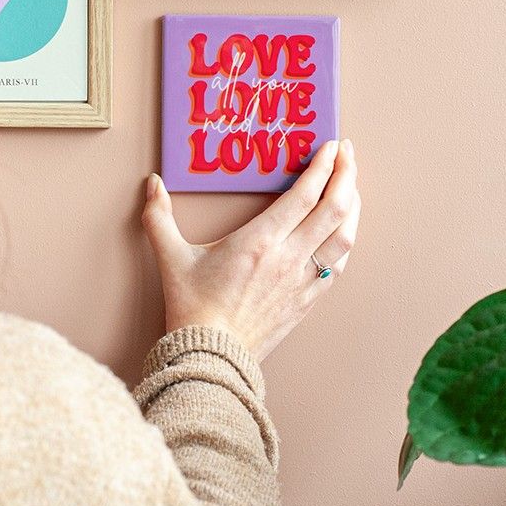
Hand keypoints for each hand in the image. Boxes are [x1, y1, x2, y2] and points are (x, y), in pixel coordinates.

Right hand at [141, 139, 360, 360]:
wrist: (211, 360)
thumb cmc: (193, 309)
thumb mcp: (171, 259)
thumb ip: (159, 217)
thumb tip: (152, 184)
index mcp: (260, 242)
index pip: (304, 195)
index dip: (323, 167)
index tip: (330, 145)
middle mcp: (288, 258)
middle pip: (333, 209)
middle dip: (346, 175)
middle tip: (348, 153)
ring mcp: (302, 281)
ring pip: (344, 237)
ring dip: (353, 206)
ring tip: (352, 185)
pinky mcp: (307, 300)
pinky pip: (338, 265)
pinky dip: (346, 240)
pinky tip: (345, 230)